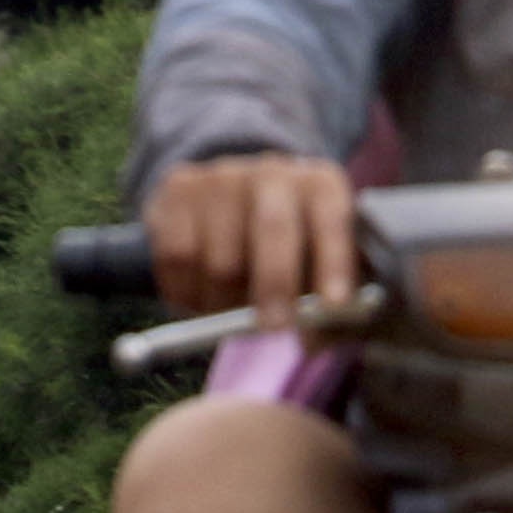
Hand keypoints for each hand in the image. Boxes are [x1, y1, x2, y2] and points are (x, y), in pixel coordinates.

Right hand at [146, 154, 359, 318]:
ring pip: (221, 257)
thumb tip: (311, 341)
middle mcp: (272, 171)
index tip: (333, 306)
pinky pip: (178, 257)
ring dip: (224, 301)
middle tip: (273, 328)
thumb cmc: (286, 249)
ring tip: (230, 308)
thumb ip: (322, 304)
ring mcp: (222, 176)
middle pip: (273, 229)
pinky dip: (187, 290)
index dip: (334, 263)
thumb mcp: (316, 265)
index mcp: (320, 185)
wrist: (226, 202)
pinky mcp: (179, 187)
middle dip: (275, 285)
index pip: (332, 219)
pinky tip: (199, 293)